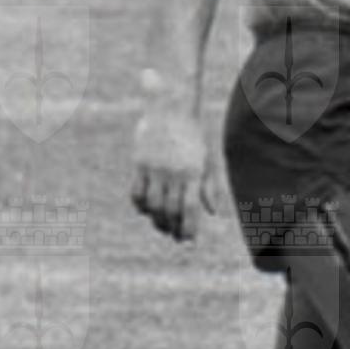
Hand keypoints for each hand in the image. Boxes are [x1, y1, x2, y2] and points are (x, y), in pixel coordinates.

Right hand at [130, 102, 218, 242]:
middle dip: (173, 228)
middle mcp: (173, 172)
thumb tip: (212, 212)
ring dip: (156, 220)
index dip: (189, 228)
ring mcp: (154, 168)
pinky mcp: (139, 163)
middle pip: (170, 210)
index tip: (189, 242)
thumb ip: (209, 186)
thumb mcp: (206, 158)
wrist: (170, 106)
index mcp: (193, 172)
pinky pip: (137, 192)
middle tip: (175, 237)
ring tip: (162, 226)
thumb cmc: (193, 134)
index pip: (190, 208)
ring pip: (152, 205)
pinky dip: (141, 206)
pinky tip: (147, 210)